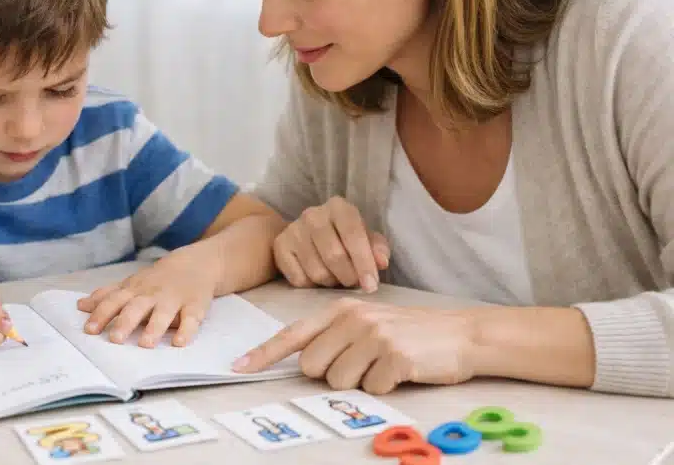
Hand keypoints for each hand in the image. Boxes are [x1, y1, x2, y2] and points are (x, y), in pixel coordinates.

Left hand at [76, 247, 221, 347]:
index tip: (89, 330)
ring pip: (163, 314)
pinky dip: (186, 330)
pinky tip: (179, 343)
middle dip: (125, 322)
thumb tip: (81, 306)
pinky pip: (191, 318)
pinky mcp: (194, 306)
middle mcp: (152, 294)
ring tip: (145, 344)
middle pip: (137, 307)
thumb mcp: (131, 283)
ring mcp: (174, 299)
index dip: (101, 314)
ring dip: (154, 328)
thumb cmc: (156, 279)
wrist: (196, 263)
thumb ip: (107, 296)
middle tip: (115, 339)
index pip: (114, 301)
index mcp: (134, 290)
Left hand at [232, 298, 476, 393]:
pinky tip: (400, 371)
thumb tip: (305, 364)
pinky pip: (370, 389)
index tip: (238, 367)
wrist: (461, 335)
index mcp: (340, 309)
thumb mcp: (367, 321)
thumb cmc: (410, 332)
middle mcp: (353, 318)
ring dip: (359, 382)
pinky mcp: (394, 357)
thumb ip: (335, 336)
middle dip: (330, 374)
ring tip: (383, 366)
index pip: (292, 334)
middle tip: (360, 364)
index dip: (263, 354)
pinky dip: (384, 387)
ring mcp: (373, 336)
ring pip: (338, 381)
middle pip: (312, 366)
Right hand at [275, 197, 389, 292]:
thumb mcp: (365, 238)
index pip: (353, 234)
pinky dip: (312, 286)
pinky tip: (316, 276)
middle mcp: (313, 215)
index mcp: (338, 207)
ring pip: (317, 272)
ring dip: (331, 282)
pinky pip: (299, 279)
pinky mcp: (280, 247)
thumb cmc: (344, 238)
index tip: (371, 285)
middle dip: (349, 276)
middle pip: (334, 256)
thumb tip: (381, 262)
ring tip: (335, 277)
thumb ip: (377, 248)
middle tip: (354, 283)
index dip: (364, 262)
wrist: (309, 235)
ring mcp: (293, 230)